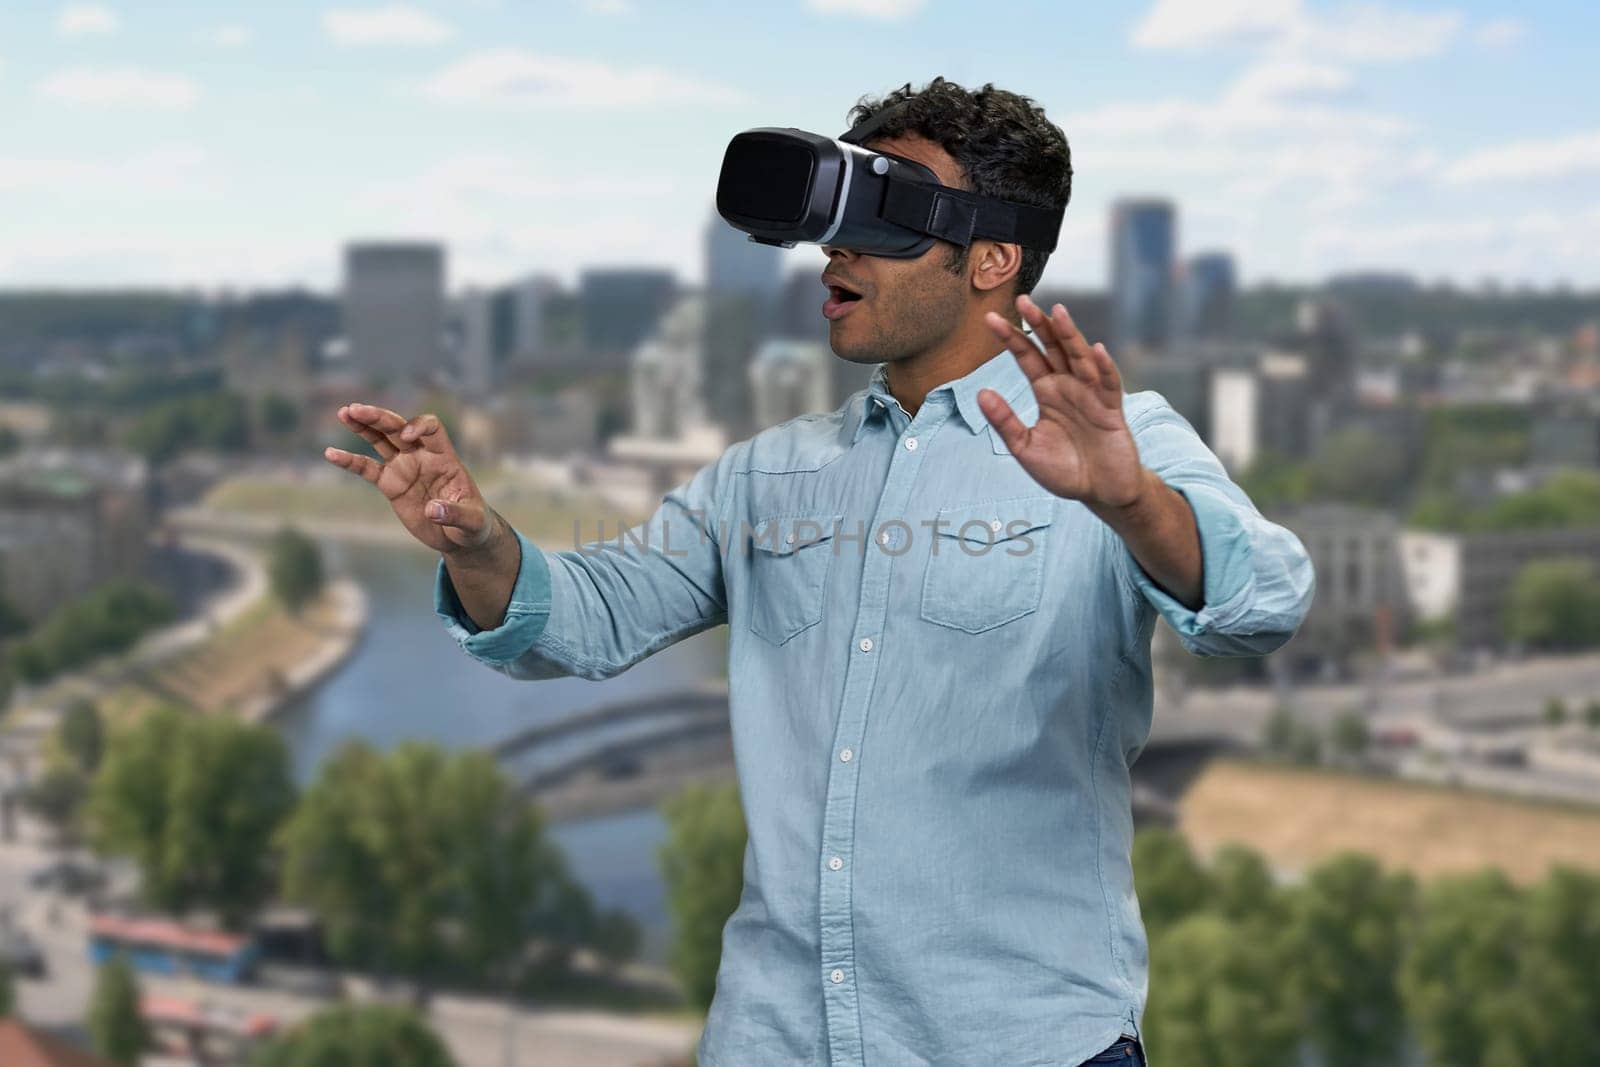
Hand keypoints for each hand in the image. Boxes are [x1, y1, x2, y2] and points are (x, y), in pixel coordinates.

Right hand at [323, 403, 497, 554]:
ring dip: (363, 426)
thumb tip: (432, 510)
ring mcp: (404, 468)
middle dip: (379, 417)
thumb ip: (455, 513)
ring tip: (344, 413)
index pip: (431, 428)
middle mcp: (422, 456)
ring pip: (380, 440)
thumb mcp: (471, 522)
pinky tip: (330, 454)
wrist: (460, 536)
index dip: (418, 427)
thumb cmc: (472, 525)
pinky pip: (367, 469)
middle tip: (356, 409)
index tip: (407, 438)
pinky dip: (349, 462)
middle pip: (398, 428)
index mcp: (445, 457)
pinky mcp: (391, 484)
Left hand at [978, 294, 1145, 511]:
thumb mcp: (1025, 447)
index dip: (1011, 338)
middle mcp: (1069, 386)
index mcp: (1047, 391)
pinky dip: (1104, 367)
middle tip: (1022, 300)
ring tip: (1058, 312)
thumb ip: (1005, 421)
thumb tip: (980, 392)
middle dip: (1039, 324)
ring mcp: (1092, 394)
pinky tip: (1095, 351)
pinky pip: (1109, 384)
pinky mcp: (1112, 410)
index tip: (989, 318)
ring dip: (1070, 335)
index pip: (1027, 357)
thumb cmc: (1064, 469)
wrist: (1100, 492)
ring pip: (1079, 357)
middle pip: (1053, 347)